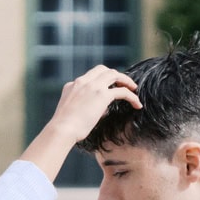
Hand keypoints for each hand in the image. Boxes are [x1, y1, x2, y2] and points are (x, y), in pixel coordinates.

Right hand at [18, 66, 141, 179]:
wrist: (62, 129)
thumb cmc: (64, 127)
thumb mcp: (71, 111)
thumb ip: (83, 105)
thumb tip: (102, 110)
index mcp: (72, 85)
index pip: (90, 75)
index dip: (102, 78)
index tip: (109, 85)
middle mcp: (83, 82)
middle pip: (103, 70)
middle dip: (115, 76)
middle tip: (123, 85)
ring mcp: (93, 87)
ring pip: (114, 75)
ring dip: (126, 81)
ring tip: (133, 89)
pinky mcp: (102, 95)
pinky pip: (122, 91)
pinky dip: (131, 96)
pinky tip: (137, 104)